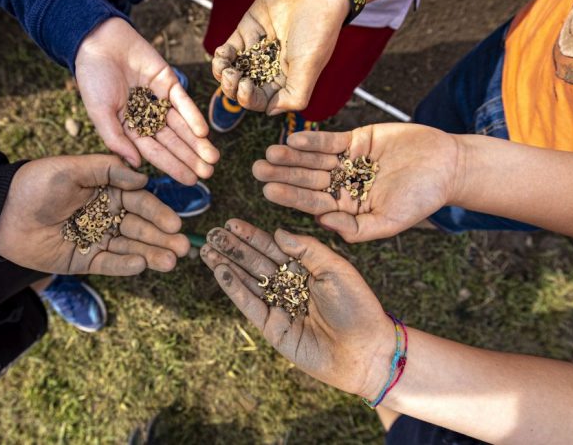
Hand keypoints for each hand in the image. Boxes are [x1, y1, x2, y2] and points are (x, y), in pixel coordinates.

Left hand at [0, 154, 188, 274]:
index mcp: (107, 191)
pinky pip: (108, 263)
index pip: (139, 202)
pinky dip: (125, 265)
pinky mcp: (82, 260)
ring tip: (172, 261)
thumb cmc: (35, 184)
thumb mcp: (71, 168)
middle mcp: (106, 215)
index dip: (158, 213)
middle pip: (140, 228)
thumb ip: (107, 171)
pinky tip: (142, 265)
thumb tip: (142, 178)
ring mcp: (95, 238)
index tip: (175, 222)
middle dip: (162, 238)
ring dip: (151, 254)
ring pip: (129, 247)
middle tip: (183, 248)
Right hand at [75, 18, 219, 184]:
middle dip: (190, 158)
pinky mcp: (168, 82)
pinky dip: (193, 116)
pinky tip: (203, 131)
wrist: (98, 41)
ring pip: (182, 125)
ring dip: (197, 141)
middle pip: (172, 142)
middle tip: (209, 174)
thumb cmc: (92, 78)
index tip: (190, 180)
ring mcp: (159, 100)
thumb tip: (136, 164)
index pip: (154, 152)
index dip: (172, 166)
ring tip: (213, 158)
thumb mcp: (99, 112)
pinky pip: (183, 102)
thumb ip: (116, 139)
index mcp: (129, 128)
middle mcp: (146, 117)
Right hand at [201, 219, 392, 397]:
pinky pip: (249, 305)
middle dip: (233, 249)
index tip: (231, 223)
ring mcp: (279, 308)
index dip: (252, 236)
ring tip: (206, 250)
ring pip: (248, 282)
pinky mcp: (272, 329)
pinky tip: (220, 271)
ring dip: (227, 266)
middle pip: (255, 264)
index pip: (273, 248)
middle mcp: (289, 287)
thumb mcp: (336, 268)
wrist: (366, 350)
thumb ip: (307, 249)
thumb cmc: (357, 307)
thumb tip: (278, 232)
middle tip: (211, 234)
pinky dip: (234, 288)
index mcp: (306, 270)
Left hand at [211, 0, 347, 114]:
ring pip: (233, 71)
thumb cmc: (317, 29)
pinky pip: (229, 50)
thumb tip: (270, 112)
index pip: (261, 100)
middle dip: (232, 88)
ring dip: (223, 74)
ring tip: (225, 67)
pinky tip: (222, 54)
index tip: (246, 88)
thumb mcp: (309, 69)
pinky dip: (221, 56)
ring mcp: (258, 49)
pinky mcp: (247, 31)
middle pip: (244, 88)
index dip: (248, 99)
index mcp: (288, 80)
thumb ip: (294, 96)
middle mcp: (272, 67)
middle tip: (232, 77)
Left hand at [252, 124, 460, 241]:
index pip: (314, 203)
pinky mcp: (356, 140)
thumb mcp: (390, 221)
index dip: (291, 196)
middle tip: (257, 170)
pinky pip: (330, 141)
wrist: (448, 164)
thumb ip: (357, 228)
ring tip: (269, 153)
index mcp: (348, 208)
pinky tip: (293, 138)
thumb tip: (322, 225)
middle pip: (308, 180)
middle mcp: (344, 186)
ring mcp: (348, 163)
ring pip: (314, 159)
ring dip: (292, 156)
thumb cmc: (423, 198)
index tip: (268, 191)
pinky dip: (313, 139)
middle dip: (283, 175)